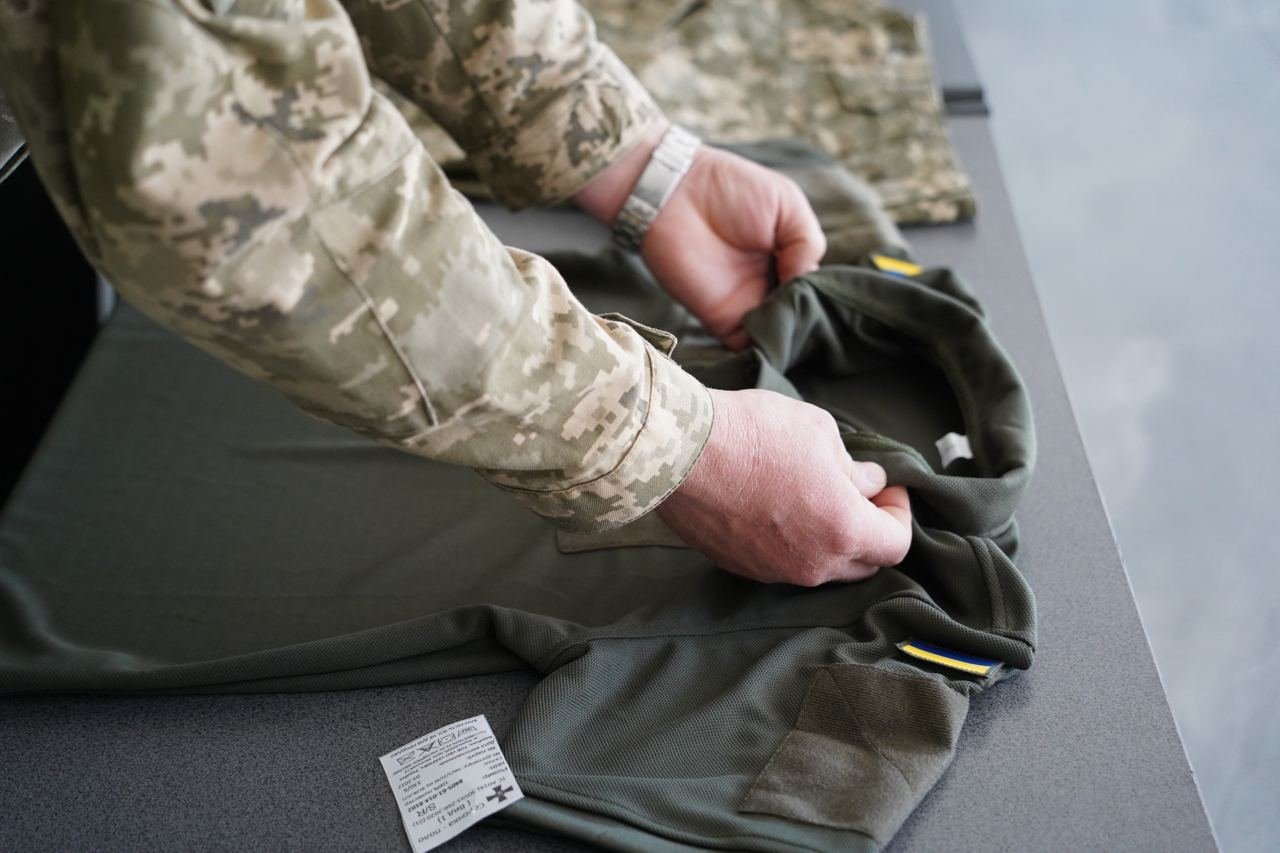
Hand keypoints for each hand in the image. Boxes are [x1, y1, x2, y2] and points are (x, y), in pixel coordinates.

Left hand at [574, 122, 825, 348]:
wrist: (675, 194)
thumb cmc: (731, 189)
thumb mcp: (788, 204)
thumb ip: (808, 244)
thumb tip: (809, 283)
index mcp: (787, 258)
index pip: (814, 290)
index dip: (826, 298)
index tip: (836, 304)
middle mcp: (769, 285)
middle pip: (799, 318)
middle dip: (811, 323)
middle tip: (821, 323)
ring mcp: (746, 305)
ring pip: (778, 336)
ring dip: (792, 337)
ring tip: (802, 329)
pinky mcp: (721, 320)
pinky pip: (747, 347)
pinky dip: (764, 351)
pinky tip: (780, 341)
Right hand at [657, 389, 911, 585]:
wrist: (679, 452)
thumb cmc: (755, 434)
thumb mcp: (820, 432)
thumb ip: (853, 467)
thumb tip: (866, 482)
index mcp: (843, 531)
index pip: (895, 544)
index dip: (899, 513)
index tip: (888, 487)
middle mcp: (812, 564)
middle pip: (862, 564)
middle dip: (868, 530)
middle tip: (858, 494)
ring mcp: (772, 571)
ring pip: (819, 566)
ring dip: (827, 538)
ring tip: (812, 496)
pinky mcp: (738, 566)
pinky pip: (780, 562)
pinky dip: (789, 541)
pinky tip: (773, 505)